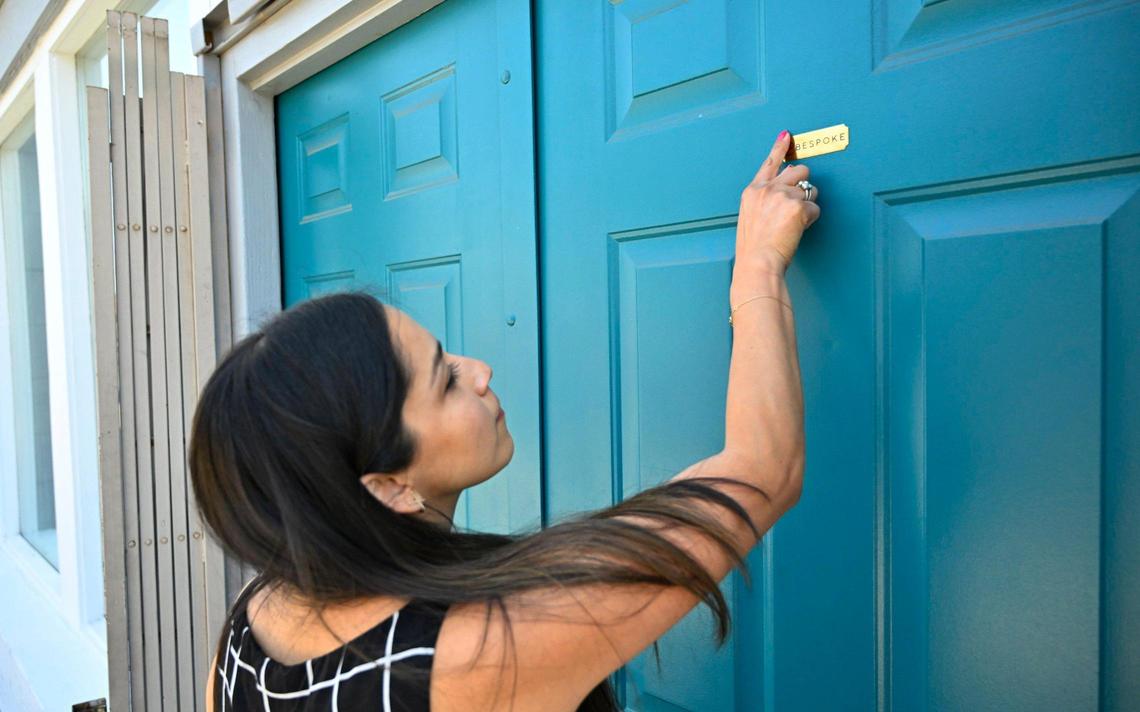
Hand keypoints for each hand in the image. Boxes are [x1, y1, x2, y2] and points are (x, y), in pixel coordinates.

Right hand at [734, 131, 820, 275]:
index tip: (786, 136)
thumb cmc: (753, 248)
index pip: (769, 163)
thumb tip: (786, 190)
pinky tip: (798, 230)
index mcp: (753, 191)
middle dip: (803, 185)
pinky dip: (810, 220)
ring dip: (808, 204)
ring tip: (794, 223)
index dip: (779, 148)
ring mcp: (783, 196)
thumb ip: (765, 200)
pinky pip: (815, 208)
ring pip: (810, 189)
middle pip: (799, 171)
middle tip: (798, 205)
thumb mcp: (750, 217)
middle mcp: (767, 189)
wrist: (757, 262)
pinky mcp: (798, 206)